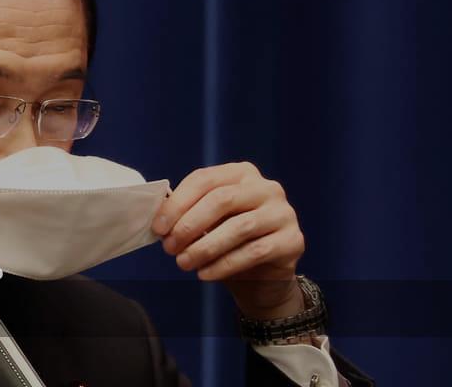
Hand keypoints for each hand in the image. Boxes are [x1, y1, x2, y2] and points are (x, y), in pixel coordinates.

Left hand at [151, 162, 305, 319]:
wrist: (261, 278)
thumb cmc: (227, 243)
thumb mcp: (206, 223)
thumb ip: (187, 214)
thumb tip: (160, 221)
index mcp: (241, 173)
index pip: (204, 179)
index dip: (177, 203)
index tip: (158, 228)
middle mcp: (266, 187)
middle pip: (221, 200)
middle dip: (189, 225)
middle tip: (169, 247)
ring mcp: (283, 213)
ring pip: (238, 227)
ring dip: (205, 247)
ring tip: (184, 263)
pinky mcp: (293, 240)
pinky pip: (255, 252)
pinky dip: (225, 264)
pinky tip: (205, 274)